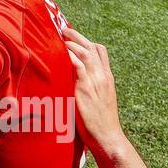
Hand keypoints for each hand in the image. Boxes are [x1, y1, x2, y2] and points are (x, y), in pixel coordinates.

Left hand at [64, 27, 125, 155]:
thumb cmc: (100, 123)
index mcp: (107, 78)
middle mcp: (103, 77)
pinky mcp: (85, 89)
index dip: (87, 41)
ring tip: (60, 36)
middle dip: (78, 36)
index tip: (75, 37)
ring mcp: (95, 82)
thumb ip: (90, 88)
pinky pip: (78, 66)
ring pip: (85, 53)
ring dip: (72, 42)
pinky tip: (60, 51)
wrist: (107, 137)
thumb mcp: (99, 101)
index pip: (101, 52)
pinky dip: (70, 56)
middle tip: (64, 29)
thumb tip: (75, 83)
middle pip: (93, 47)